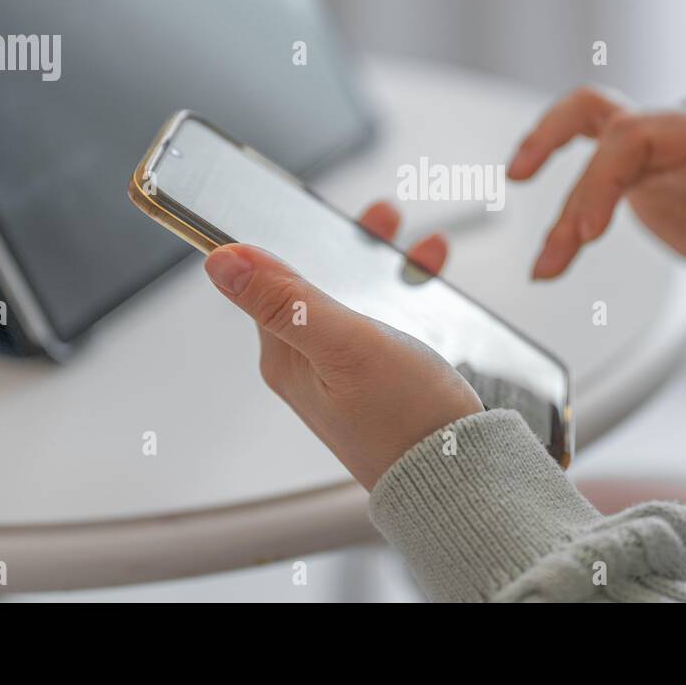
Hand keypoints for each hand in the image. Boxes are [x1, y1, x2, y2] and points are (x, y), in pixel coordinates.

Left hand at [203, 201, 482, 489]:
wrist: (463, 480)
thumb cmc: (406, 421)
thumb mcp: (345, 345)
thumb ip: (285, 299)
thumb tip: (222, 260)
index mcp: (286, 355)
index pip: (268, 279)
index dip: (287, 235)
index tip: (305, 203)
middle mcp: (309, 363)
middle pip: (315, 281)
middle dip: (347, 243)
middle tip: (382, 215)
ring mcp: (346, 373)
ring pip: (356, 298)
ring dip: (384, 265)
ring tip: (421, 245)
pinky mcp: (380, 382)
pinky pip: (386, 323)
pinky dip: (407, 296)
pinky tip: (431, 288)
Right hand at [508, 87, 685, 302]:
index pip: (633, 134)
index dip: (600, 177)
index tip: (585, 231)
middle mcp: (679, 128)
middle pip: (598, 115)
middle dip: (554, 151)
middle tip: (522, 181)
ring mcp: (658, 147)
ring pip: (585, 138)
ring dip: (554, 187)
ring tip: (545, 259)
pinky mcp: (641, 171)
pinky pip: (590, 172)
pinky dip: (568, 208)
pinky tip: (555, 247)